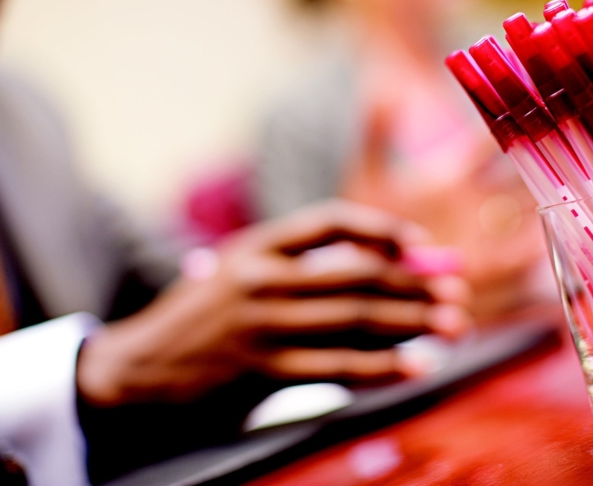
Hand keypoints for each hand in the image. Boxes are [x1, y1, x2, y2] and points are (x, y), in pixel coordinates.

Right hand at [76, 201, 470, 407]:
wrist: (135, 371)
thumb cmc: (200, 319)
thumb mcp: (238, 273)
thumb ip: (299, 266)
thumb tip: (379, 262)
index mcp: (256, 246)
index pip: (331, 221)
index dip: (383, 229)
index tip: (423, 242)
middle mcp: (260, 278)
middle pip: (357, 272)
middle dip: (416, 280)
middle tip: (458, 289)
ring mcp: (260, 325)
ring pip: (355, 319)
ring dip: (413, 320)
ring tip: (454, 323)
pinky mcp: (261, 370)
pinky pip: (337, 367)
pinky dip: (383, 366)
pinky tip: (417, 365)